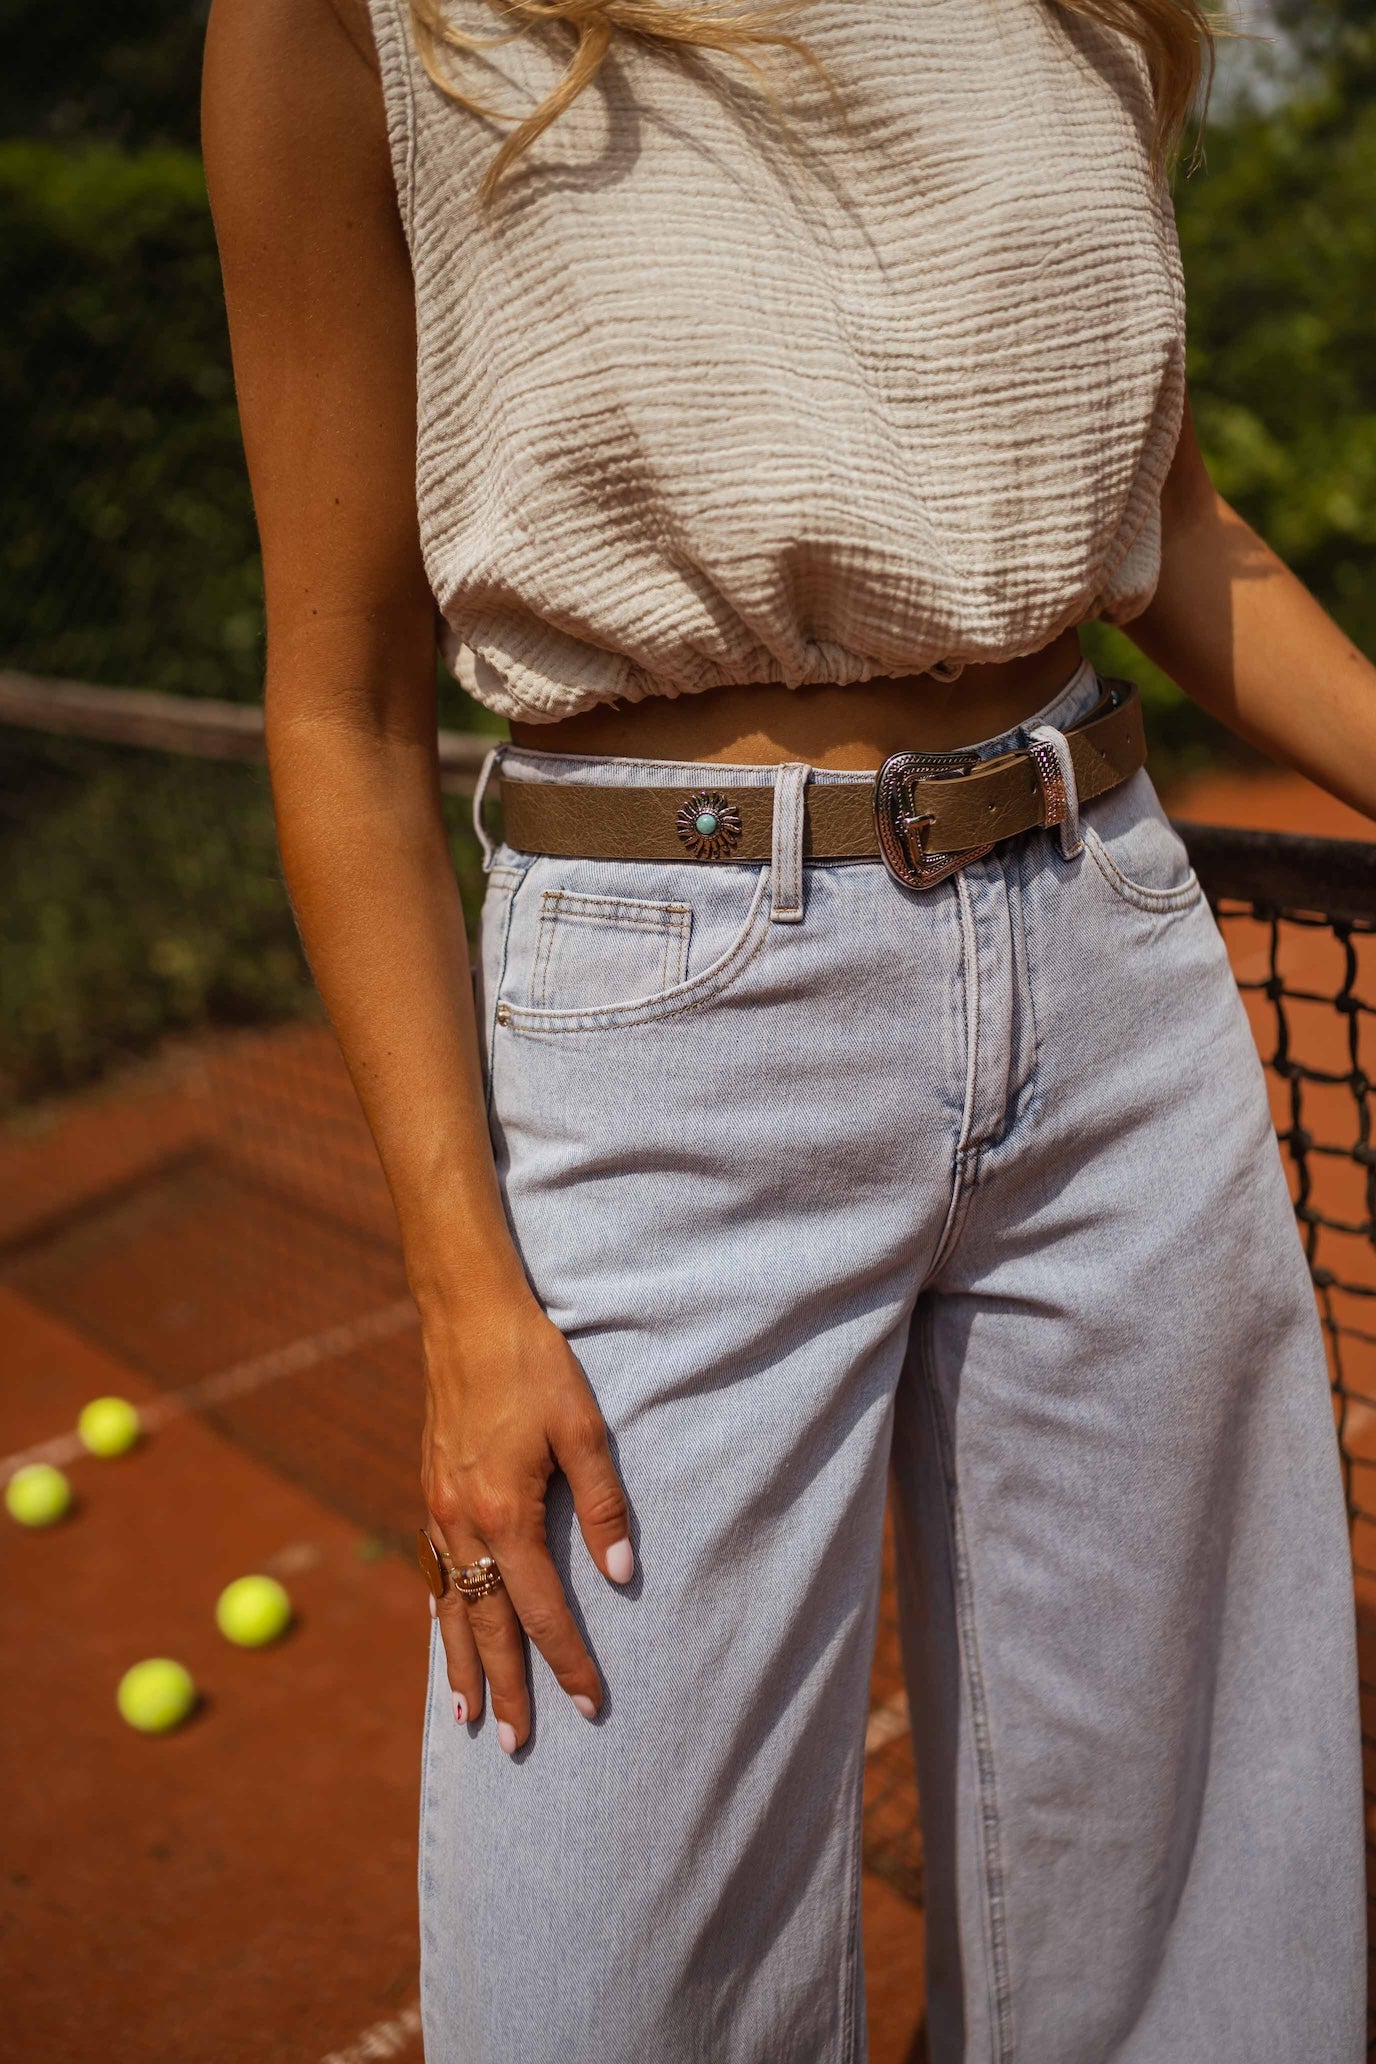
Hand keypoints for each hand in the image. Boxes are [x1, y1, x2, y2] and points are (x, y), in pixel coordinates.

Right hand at [421, 1293, 633, 1753]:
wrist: (466, 1316)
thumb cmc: (533, 1365)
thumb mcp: (584, 1427)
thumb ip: (603, 1503)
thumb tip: (622, 1575)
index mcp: (503, 1513)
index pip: (542, 1610)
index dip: (567, 1662)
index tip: (590, 1706)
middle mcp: (461, 1523)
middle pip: (485, 1625)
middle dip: (504, 1687)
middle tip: (517, 1744)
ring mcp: (437, 1510)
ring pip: (448, 1607)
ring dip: (460, 1665)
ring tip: (467, 1719)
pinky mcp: (429, 1492)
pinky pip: (434, 1573)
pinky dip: (441, 1615)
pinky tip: (447, 1634)